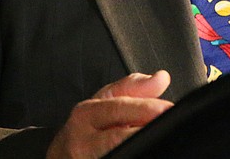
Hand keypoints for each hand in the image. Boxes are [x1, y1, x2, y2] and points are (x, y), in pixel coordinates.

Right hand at [46, 70, 172, 158]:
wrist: (60, 155)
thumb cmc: (87, 126)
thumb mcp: (104, 101)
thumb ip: (133, 88)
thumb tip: (161, 78)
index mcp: (87, 114)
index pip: (118, 108)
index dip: (145, 108)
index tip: (168, 109)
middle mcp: (81, 140)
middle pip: (116, 138)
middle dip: (143, 133)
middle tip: (167, 128)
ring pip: (117, 154)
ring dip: (137, 151)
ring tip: (155, 145)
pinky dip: (132, 156)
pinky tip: (143, 154)